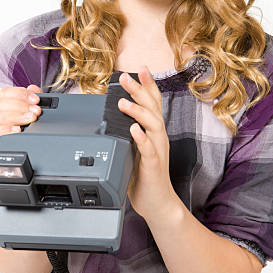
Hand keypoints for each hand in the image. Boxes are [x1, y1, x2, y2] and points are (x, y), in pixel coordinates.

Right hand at [0, 84, 42, 162]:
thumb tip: (34, 89)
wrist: (2, 165)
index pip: (5, 94)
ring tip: (31, 118)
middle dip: (21, 105)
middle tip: (36, 110)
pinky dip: (6, 130)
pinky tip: (17, 130)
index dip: (21, 93)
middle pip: (1, 104)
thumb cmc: (10, 140)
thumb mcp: (20, 120)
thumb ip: (27, 103)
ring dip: (16, 116)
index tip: (36, 99)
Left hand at [117, 66, 176, 221]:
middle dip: (140, 90)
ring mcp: (157, 150)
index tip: (140, 68)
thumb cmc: (145, 176)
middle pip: (152, 107)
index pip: (153, 103)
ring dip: (138, 111)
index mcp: (153, 132)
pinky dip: (141, 138)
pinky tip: (133, 130)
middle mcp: (158, 137)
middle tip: (125, 76)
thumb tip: (114, 116)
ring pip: (152, 124)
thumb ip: (129, 133)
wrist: (157, 203)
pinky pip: (149, 149)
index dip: (148, 85)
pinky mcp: (154, 165)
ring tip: (123, 102)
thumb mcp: (135, 148)